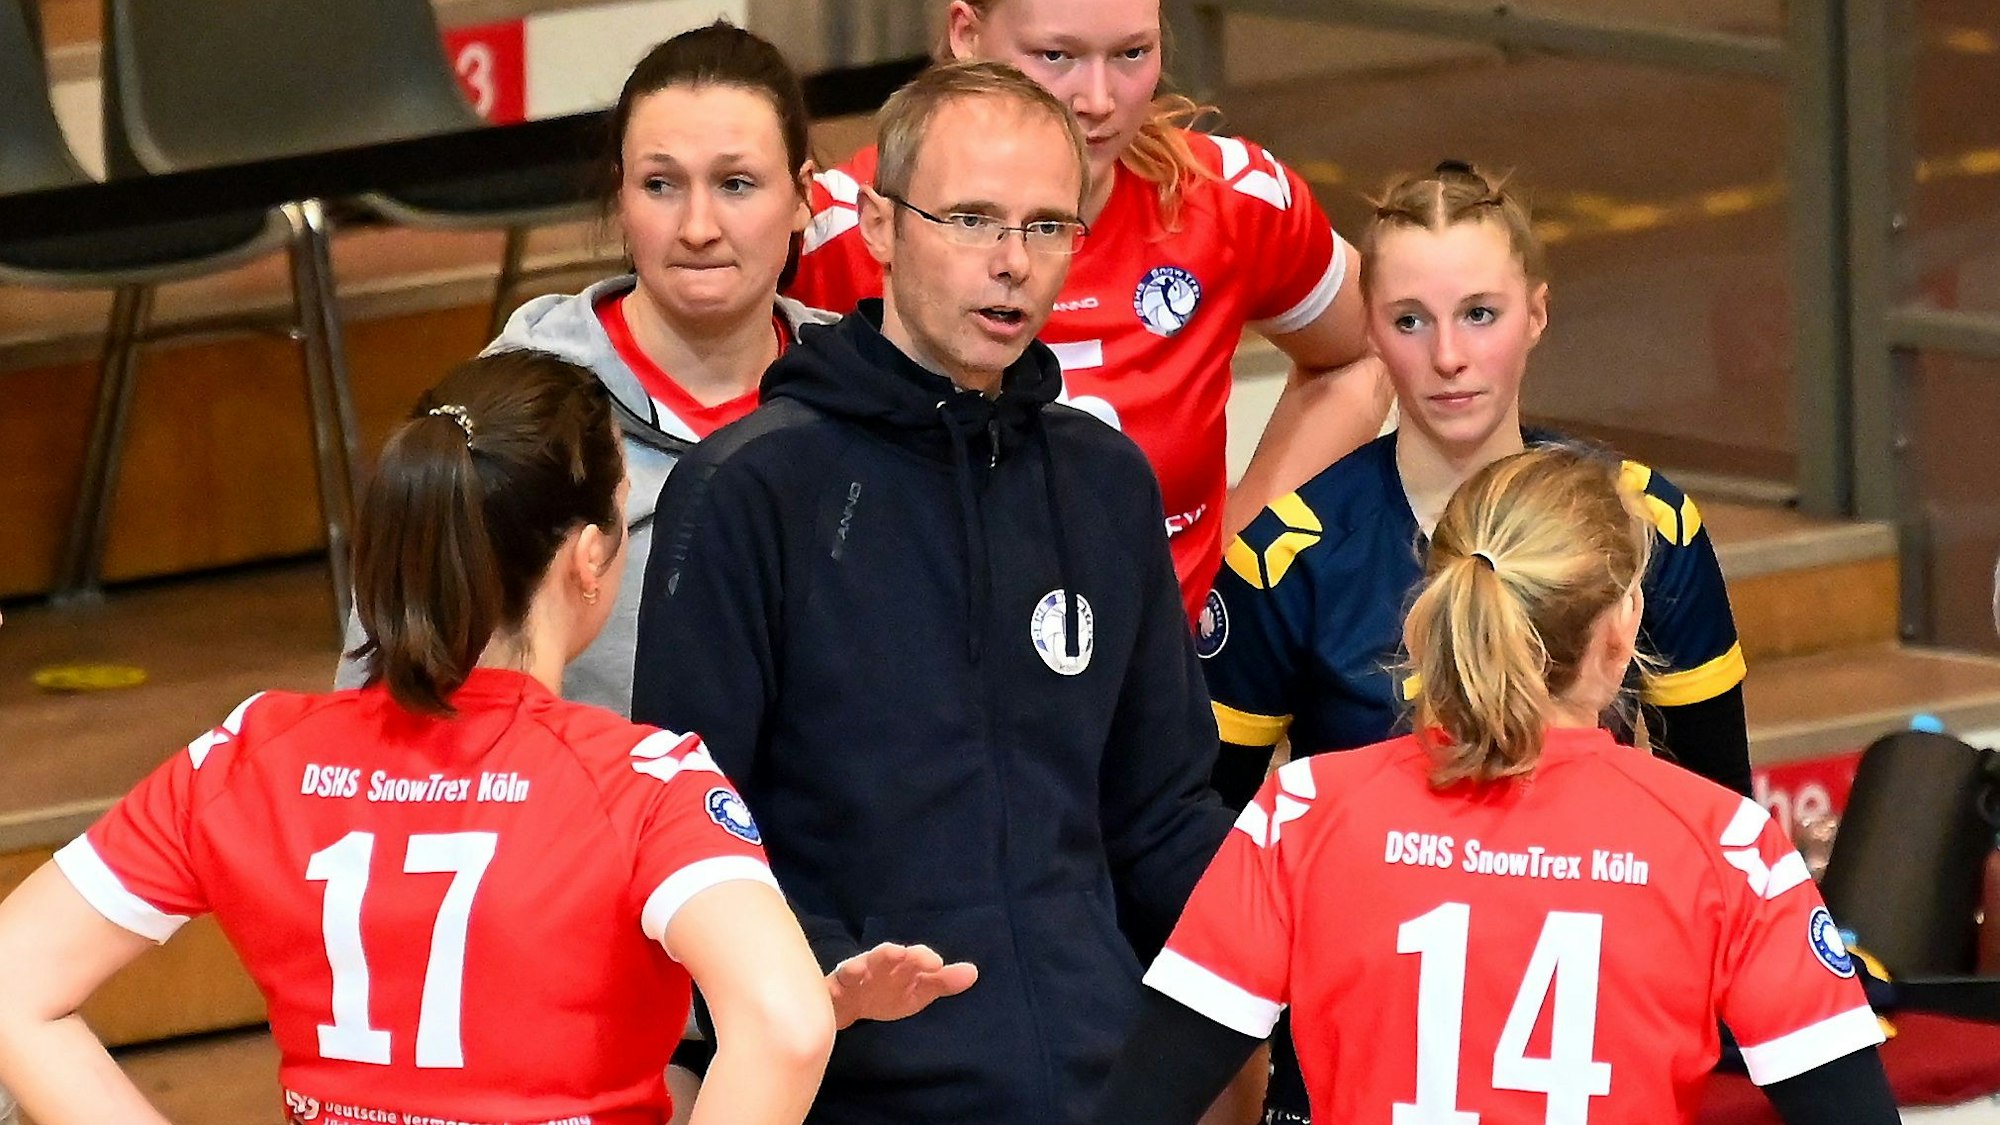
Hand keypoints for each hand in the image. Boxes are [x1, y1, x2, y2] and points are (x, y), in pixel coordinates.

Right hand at [826, 942, 977, 1028]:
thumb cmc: (887, 992)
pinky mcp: (835, 987)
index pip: (914, 957)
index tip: (937, 965)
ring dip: (867, 960)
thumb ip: (943, 982)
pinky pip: (837, 981)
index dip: (924, 958)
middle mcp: (878, 965)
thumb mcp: (918, 991)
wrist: (849, 1005)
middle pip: (887, 955)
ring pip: (859, 964)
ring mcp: (855, 975)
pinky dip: (843, 976)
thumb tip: (974, 972)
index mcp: (900, 965)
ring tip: (875, 959)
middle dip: (896, 954)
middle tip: (906, 954)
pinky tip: (850, 975)